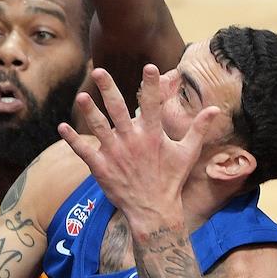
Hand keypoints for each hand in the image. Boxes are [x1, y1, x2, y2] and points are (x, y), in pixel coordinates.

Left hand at [58, 65, 218, 231]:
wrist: (153, 210)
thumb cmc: (171, 180)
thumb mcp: (187, 153)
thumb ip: (198, 128)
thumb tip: (214, 108)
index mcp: (153, 135)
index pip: (152, 104)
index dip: (151, 85)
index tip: (149, 67)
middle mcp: (132, 141)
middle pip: (118, 110)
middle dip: (108, 89)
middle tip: (99, 71)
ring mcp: (115, 154)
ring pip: (99, 127)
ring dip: (89, 111)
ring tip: (81, 96)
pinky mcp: (101, 168)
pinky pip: (84, 151)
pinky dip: (73, 139)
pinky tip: (62, 127)